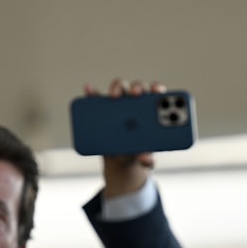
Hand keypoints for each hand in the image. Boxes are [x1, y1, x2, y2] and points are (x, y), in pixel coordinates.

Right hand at [82, 77, 164, 196]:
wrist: (121, 158)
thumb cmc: (138, 152)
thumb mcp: (144, 157)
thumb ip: (148, 159)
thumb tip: (146, 160)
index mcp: (152, 110)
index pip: (157, 93)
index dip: (157, 88)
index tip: (157, 91)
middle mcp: (137, 101)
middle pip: (138, 87)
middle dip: (137, 88)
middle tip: (135, 94)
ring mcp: (119, 103)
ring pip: (120, 87)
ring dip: (117, 87)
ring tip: (114, 96)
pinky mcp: (103, 108)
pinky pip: (97, 97)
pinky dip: (92, 93)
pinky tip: (88, 90)